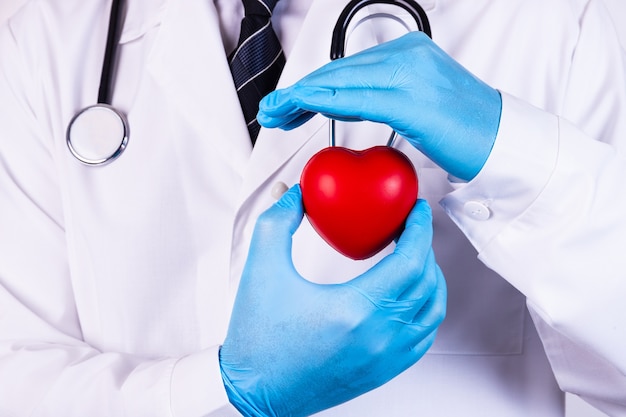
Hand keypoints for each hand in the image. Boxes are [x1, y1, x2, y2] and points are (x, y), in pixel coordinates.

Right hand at [219, 185, 445, 416]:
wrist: (254, 391)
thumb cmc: (257, 338)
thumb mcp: (261, 268)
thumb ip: (278, 220)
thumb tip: (296, 194)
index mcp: (355, 309)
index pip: (410, 260)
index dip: (420, 228)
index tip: (417, 210)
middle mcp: (379, 336)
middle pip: (426, 280)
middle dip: (424, 245)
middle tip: (411, 225)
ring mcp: (385, 357)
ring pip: (432, 310)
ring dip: (430, 277)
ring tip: (414, 256)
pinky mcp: (383, 371)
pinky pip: (423, 336)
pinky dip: (426, 309)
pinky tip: (410, 295)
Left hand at [258, 32, 501, 180]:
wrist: (502, 143)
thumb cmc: (463, 130)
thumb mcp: (415, 104)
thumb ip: (379, 96)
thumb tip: (343, 102)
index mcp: (408, 54)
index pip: (347, 68)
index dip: (312, 86)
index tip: (287, 102)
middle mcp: (407, 56)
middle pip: (338, 72)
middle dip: (298, 92)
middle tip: (270, 109)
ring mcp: (411, 75)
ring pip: (342, 81)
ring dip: (301, 97)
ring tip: (275, 111)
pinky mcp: (413, 100)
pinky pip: (359, 98)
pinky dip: (325, 101)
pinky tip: (301, 105)